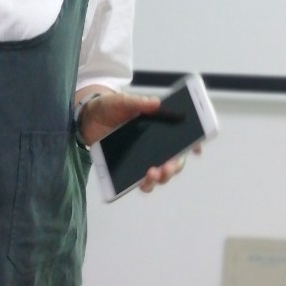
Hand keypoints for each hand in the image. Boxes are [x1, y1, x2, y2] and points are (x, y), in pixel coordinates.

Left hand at [77, 89, 195, 192]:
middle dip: (174, 166)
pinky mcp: (129, 168)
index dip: (193, 144)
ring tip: (151, 174)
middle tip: (167, 167)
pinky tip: (140, 183)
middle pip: (173, 160)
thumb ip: (137, 102)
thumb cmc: (110, 106)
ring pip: (159, 174)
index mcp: (159, 127)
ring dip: (160, 178)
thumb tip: (156, 103)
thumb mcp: (122, 101)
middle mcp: (155, 145)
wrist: (88, 117)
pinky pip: (140, 180)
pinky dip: (143, 184)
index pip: (182, 137)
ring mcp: (143, 157)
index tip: (196, 149)